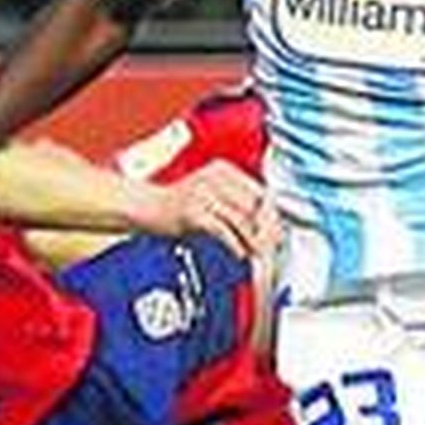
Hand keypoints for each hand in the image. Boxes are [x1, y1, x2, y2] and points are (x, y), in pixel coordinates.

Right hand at [161, 160, 277, 259]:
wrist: (146, 206)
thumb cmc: (179, 204)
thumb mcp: (211, 194)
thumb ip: (236, 203)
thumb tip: (266, 222)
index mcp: (224, 170)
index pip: (260, 191)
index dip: (273, 214)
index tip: (279, 231)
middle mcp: (215, 177)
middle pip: (255, 206)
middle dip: (267, 230)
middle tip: (273, 246)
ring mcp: (204, 193)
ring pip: (241, 220)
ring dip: (254, 241)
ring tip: (259, 254)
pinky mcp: (193, 211)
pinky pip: (223, 230)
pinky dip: (235, 245)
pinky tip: (240, 254)